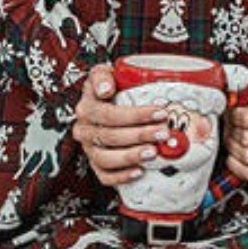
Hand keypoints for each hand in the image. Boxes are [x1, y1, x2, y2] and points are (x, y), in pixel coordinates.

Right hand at [71, 63, 170, 188]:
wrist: (104, 99)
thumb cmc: (109, 86)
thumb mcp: (103, 72)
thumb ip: (102, 75)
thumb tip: (106, 89)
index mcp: (86, 107)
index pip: (108, 114)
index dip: (135, 115)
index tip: (159, 112)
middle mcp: (84, 129)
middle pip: (110, 136)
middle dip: (140, 135)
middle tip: (163, 132)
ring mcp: (89, 149)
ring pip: (106, 159)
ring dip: (132, 156)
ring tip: (154, 152)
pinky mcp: (95, 165)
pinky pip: (104, 176)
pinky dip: (122, 176)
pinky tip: (140, 171)